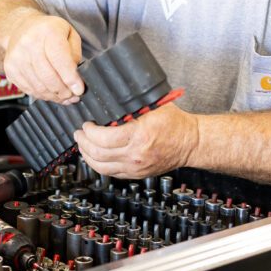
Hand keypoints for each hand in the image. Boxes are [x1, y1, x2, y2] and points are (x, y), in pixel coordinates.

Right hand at [4, 14, 84, 102]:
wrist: (20, 29)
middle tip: (73, 95)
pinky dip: (42, 95)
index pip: (59, 59)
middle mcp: (29, 43)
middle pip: (48, 76)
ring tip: (64, 96)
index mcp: (48, 31)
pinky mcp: (10, 69)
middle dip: (64, 91)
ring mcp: (17, 58)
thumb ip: (75, 54)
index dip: (70, 78)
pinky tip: (51, 93)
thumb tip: (75, 77)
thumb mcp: (68, 34)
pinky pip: (29, 89)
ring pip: (39, 86)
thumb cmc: (48, 32)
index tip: (79, 89)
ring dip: (54, 96)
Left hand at [74, 104, 197, 177]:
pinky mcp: (137, 174)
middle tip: (79, 133)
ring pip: (101, 167)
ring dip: (87, 155)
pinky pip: (111, 173)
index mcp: (139, 136)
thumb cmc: (175, 123)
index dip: (90, 132)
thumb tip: (111, 96)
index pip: (104, 138)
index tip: (87, 124)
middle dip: (83, 142)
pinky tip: (94, 156)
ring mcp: (136, 167)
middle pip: (98, 154)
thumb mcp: (154, 105)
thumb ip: (132, 103)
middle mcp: (135, 155)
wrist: (191, 143)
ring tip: (82, 144)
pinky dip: (98, 165)